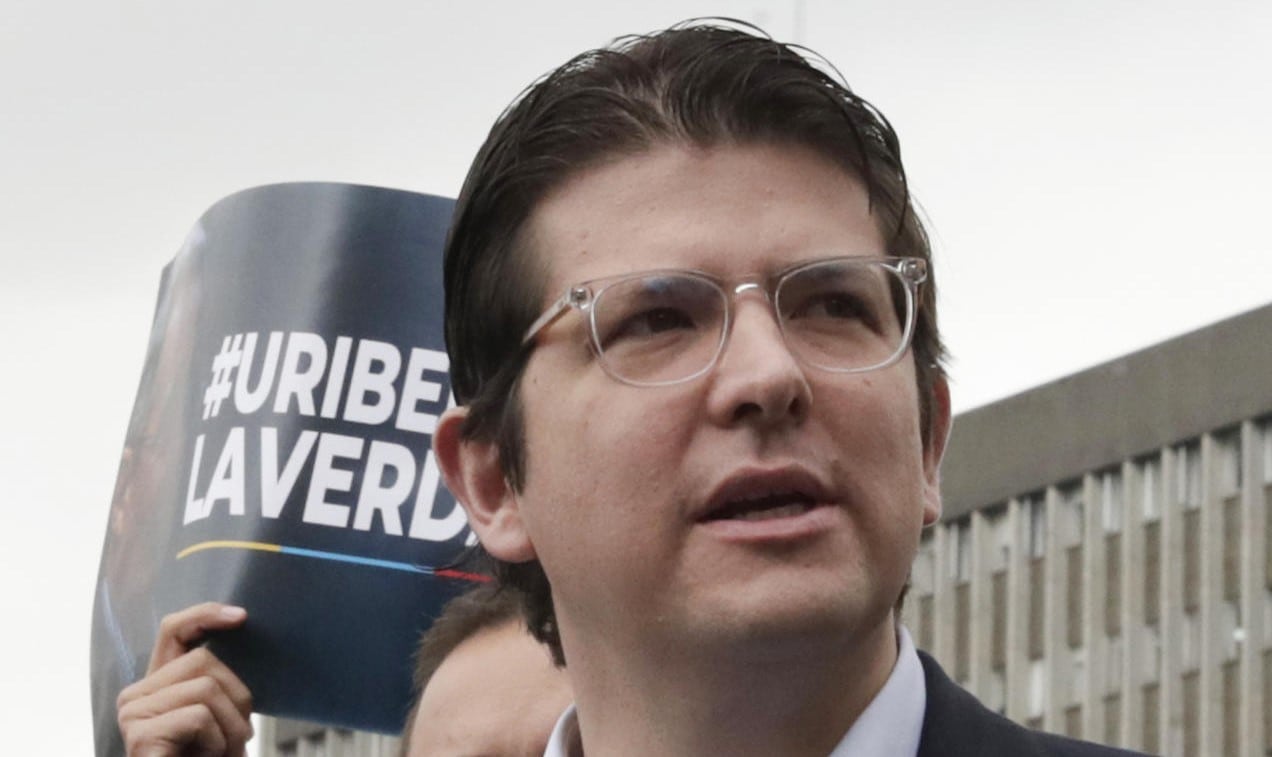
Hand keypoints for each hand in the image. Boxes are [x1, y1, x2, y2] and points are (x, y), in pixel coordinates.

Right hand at [117, 603, 253, 756]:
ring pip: (207, 688)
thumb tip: (240, 630)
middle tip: (237, 738)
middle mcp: (136, 694)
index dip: (206, 615)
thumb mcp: (217, 717)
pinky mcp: (140, 734)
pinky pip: (199, 717)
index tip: (241, 617)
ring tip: (223, 753)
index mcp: (157, 683)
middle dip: (238, 699)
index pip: (175, 630)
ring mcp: (133, 713)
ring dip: (231, 727)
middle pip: (205, 661)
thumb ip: (217, 682)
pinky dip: (218, 742)